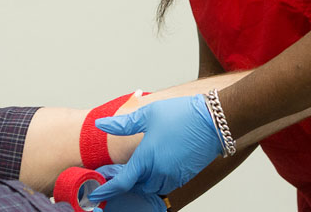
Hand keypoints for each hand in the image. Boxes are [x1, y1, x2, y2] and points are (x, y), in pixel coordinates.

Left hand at [87, 95, 220, 201]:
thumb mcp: (147, 114)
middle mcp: (160, 171)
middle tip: (113, 172)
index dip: (107, 190)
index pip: (122, 182)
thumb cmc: (181, 114)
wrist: (214, 120)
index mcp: (147, 158)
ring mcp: (174, 175)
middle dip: (124, 182)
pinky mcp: (185, 175)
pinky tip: (153, 165)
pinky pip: (165, 184)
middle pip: (136, 187)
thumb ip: (122, 124)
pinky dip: (155, 180)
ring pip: (152, 187)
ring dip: (141, 181)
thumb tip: (101, 124)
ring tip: (133, 168)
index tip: (96, 195)